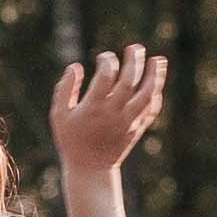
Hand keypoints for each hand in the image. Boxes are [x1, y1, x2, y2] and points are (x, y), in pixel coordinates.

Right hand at [50, 45, 166, 175]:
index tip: (104, 57)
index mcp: (93, 108)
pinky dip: (155, 94)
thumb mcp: (59, 115)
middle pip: (129, 82)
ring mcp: (128, 121)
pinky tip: (155, 82)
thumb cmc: (71, 139)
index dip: (107, 62)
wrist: (90, 168)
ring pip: (146, 95)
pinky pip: (151, 109)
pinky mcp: (137, 129)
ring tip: (158, 60)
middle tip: (135, 48)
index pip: (106, 77)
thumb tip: (76, 67)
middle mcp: (113, 113)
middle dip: (134, 62)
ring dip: (154, 76)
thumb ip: (65, 89)